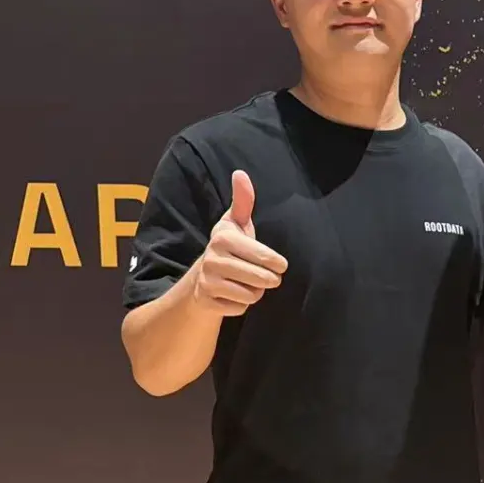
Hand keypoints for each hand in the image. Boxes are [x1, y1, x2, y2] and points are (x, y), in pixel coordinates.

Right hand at [191, 170, 288, 316]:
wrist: (202, 277)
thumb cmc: (230, 247)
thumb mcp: (237, 223)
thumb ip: (243, 201)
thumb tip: (240, 173)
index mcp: (223, 237)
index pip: (264, 256)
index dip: (276, 263)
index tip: (281, 264)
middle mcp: (212, 258)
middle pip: (261, 278)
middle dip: (268, 279)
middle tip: (265, 275)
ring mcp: (207, 282)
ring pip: (252, 295)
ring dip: (255, 292)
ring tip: (245, 282)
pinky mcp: (207, 302)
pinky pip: (240, 309)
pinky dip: (241, 305)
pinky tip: (232, 294)